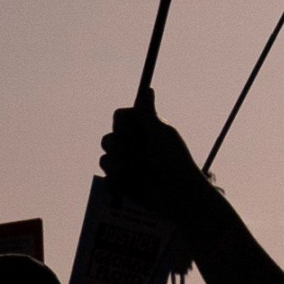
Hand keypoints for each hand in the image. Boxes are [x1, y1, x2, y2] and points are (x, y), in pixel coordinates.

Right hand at [101, 106, 205, 220]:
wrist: (178, 194)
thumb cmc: (174, 160)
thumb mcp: (162, 134)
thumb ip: (148, 115)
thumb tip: (148, 90)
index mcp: (143, 129)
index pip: (119, 117)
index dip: (123, 125)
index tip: (136, 131)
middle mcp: (132, 145)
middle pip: (107, 139)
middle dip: (122, 148)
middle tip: (142, 155)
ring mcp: (125, 165)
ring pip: (105, 160)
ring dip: (122, 166)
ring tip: (140, 171)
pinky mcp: (122, 184)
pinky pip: (107, 180)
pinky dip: (120, 182)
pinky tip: (135, 185)